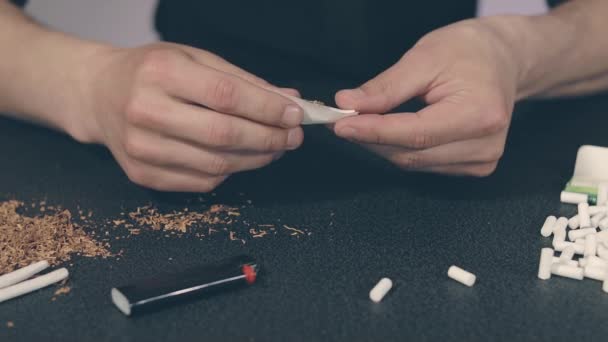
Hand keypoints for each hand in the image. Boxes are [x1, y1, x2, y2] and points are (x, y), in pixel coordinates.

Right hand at [78, 43, 303, 191]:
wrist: (99, 94)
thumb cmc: (152, 72)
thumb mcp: (195, 60)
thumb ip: (242, 81)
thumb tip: (288, 101)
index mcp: (160, 73)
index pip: (226, 96)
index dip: (267, 108)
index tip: (295, 114)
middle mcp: (145, 111)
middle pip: (223, 135)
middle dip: (269, 139)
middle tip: (293, 137)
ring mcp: (141, 148)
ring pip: (216, 165)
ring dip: (256, 159)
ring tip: (275, 148)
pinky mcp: (142, 174)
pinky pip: (201, 182)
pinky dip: (230, 172)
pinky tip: (242, 158)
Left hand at [333, 19, 520, 175]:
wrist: (503, 60)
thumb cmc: (469, 52)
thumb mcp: (425, 57)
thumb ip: (386, 88)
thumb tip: (349, 105)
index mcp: (479, 114)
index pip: (415, 134)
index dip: (373, 132)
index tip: (340, 124)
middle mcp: (485, 145)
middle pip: (411, 154)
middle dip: (371, 138)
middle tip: (340, 120)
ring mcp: (481, 161)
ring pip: (413, 163)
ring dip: (382, 145)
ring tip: (364, 121)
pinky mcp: (474, 167)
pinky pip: (424, 164)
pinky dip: (400, 149)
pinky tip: (392, 130)